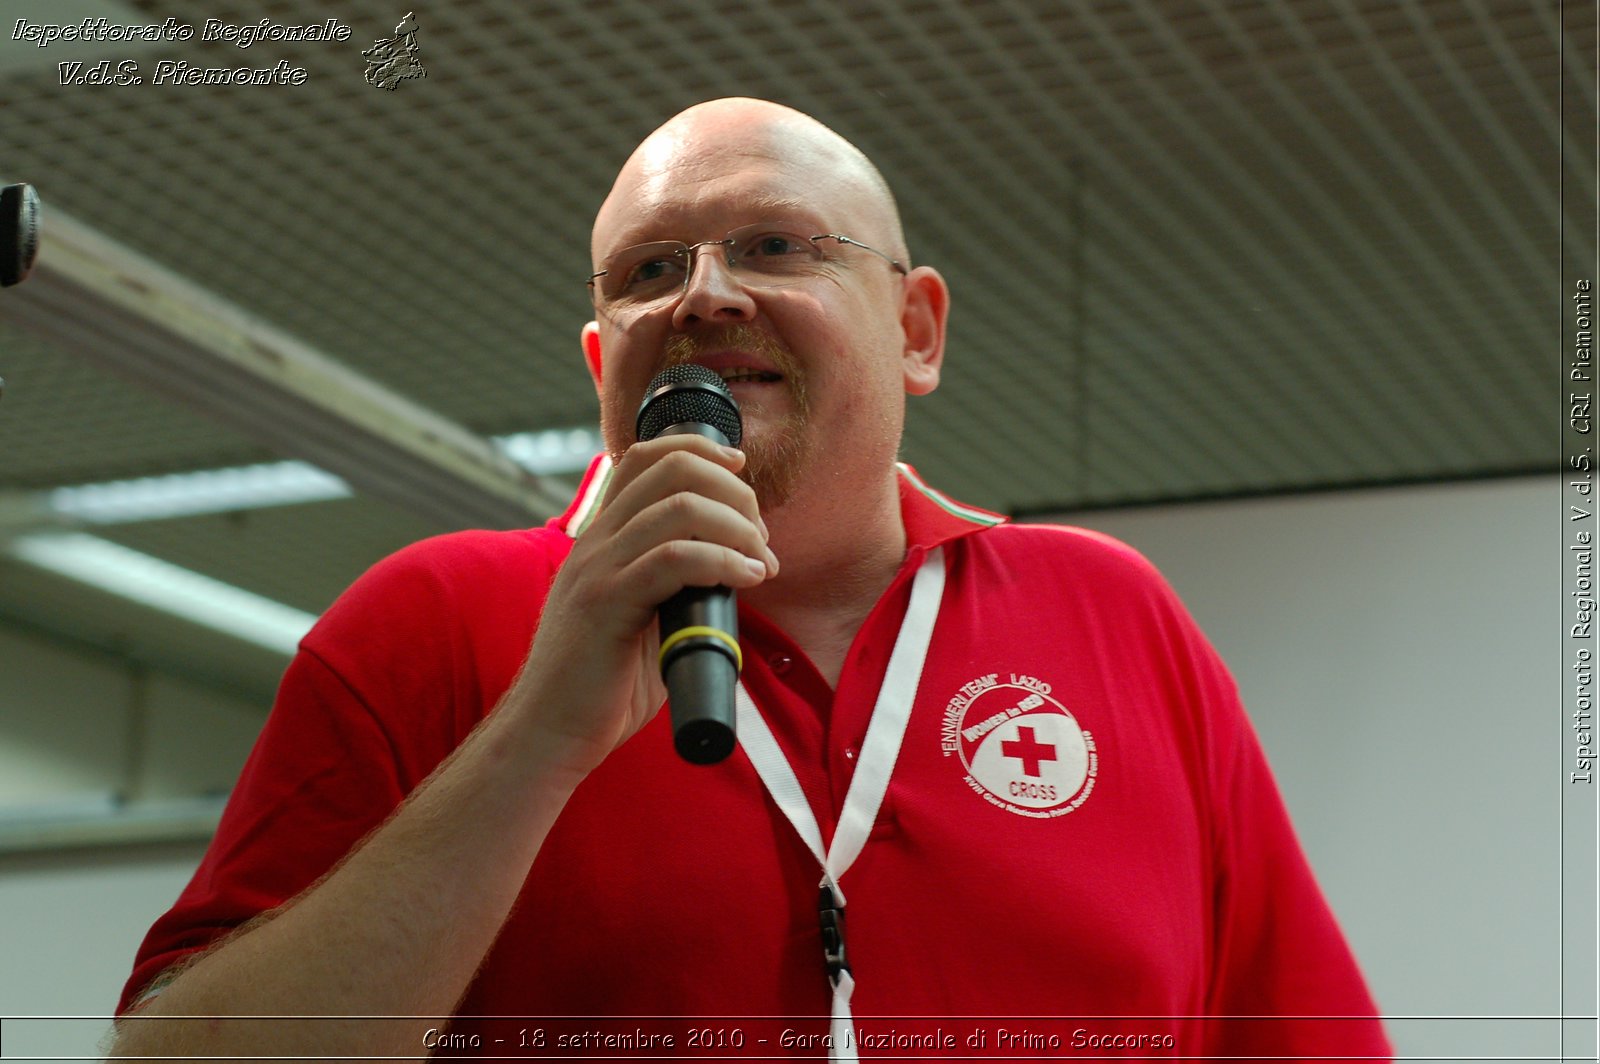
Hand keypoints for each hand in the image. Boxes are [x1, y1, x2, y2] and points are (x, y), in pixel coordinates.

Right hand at [503, 434, 778, 776]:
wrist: (549, 733)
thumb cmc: (600, 686)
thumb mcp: (641, 619)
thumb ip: (673, 586)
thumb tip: (733, 569)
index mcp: (601, 538)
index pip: (646, 457)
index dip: (701, 451)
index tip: (741, 473)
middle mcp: (595, 542)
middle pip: (672, 469)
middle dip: (733, 492)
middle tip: (760, 537)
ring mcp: (597, 569)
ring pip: (680, 507)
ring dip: (738, 527)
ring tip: (761, 563)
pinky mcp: (606, 603)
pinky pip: (674, 559)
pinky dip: (723, 560)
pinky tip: (747, 578)